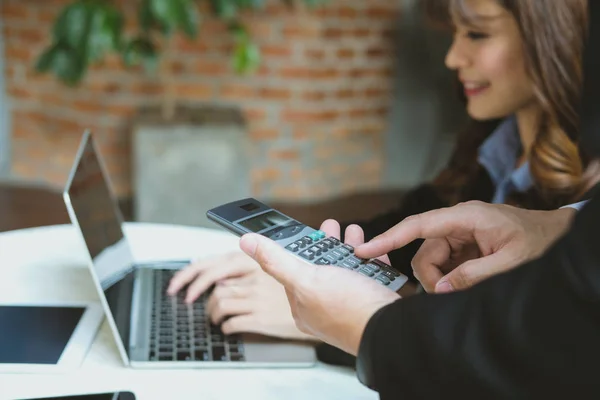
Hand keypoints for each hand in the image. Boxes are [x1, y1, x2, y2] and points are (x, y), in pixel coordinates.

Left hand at [167, 219, 377, 339]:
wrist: (392, 329)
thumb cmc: (348, 311)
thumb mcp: (306, 279)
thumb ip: (276, 260)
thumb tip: (247, 243)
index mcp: (304, 306)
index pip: (295, 272)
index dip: (300, 248)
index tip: (306, 231)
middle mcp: (326, 309)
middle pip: (322, 268)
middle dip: (327, 244)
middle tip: (331, 226)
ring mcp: (350, 306)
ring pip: (346, 270)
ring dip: (349, 248)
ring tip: (353, 233)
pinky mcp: (371, 303)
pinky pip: (369, 277)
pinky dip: (370, 260)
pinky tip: (373, 250)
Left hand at [167, 251, 309, 338]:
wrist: (327, 306)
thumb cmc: (307, 287)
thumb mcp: (282, 264)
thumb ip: (255, 262)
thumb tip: (230, 265)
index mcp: (257, 260)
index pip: (214, 263)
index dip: (191, 272)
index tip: (179, 282)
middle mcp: (255, 276)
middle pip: (212, 281)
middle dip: (192, 290)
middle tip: (186, 298)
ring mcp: (257, 297)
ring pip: (219, 302)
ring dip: (212, 312)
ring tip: (214, 315)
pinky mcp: (262, 317)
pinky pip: (232, 323)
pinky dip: (226, 326)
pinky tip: (229, 326)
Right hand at [356, 201, 575, 292]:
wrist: (559, 234)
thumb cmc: (540, 241)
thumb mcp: (511, 261)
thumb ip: (474, 275)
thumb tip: (440, 288)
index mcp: (465, 217)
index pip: (417, 225)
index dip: (388, 238)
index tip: (363, 250)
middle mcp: (457, 222)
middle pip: (423, 251)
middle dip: (431, 278)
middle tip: (451, 295)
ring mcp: (459, 234)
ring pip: (432, 261)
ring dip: (442, 281)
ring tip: (466, 290)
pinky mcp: (463, 245)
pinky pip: (444, 264)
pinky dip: (449, 278)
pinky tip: (467, 283)